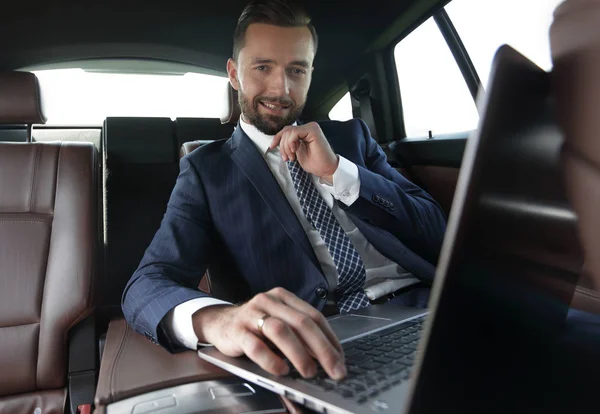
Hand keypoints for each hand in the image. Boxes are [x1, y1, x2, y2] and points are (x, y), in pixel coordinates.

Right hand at [192, 287, 345, 380]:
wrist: (219, 322)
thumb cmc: (255, 325)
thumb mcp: (278, 321)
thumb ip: (298, 333)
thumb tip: (327, 357)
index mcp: (284, 297)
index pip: (314, 316)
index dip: (330, 338)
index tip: (341, 359)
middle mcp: (269, 301)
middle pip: (301, 323)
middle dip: (322, 349)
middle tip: (334, 370)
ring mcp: (251, 314)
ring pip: (280, 331)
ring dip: (299, 354)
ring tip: (310, 372)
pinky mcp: (236, 331)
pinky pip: (255, 345)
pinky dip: (270, 359)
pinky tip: (281, 370)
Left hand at [270, 122, 338, 181]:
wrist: (325, 169)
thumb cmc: (314, 162)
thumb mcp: (296, 151)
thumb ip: (290, 143)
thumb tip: (277, 140)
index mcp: (305, 131)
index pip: (286, 130)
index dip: (277, 138)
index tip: (272, 146)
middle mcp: (308, 127)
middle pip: (286, 131)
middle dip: (282, 146)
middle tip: (287, 158)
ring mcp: (311, 127)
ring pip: (289, 132)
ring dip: (286, 147)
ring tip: (292, 157)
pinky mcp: (313, 130)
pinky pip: (294, 133)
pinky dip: (291, 143)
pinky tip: (295, 151)